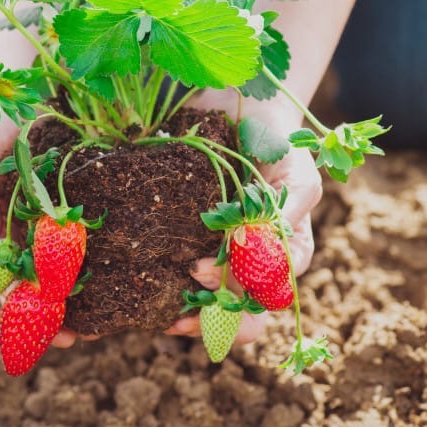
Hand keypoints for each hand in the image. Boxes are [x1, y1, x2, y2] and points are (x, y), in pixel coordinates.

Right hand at [0, 107, 98, 347]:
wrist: (38, 89)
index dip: (4, 290)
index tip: (24, 307)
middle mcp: (15, 227)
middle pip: (25, 280)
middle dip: (41, 312)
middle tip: (65, 336)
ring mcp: (47, 222)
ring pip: (55, 273)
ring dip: (68, 305)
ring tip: (90, 331)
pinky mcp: (79, 212)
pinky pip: (83, 249)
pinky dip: (92, 275)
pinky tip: (109, 296)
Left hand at [164, 90, 321, 343]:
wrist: (243, 103)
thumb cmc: (279, 141)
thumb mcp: (295, 175)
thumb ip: (289, 214)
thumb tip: (274, 260)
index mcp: (282, 253)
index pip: (266, 297)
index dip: (237, 301)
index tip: (199, 270)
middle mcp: (249, 258)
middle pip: (236, 311)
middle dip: (208, 323)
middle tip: (176, 319)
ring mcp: (218, 246)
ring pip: (202, 297)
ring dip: (180, 310)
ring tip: (148, 313)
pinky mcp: (187, 231)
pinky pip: (173, 263)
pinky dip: (156, 280)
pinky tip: (131, 283)